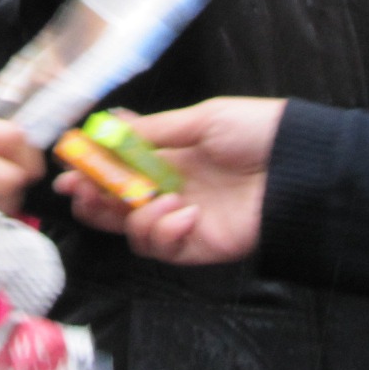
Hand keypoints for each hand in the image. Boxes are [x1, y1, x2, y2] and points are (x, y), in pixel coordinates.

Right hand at [57, 97, 285, 264]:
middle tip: (83, 190)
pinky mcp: (198, 245)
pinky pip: (162, 249)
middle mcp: (170, 189)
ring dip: (131, 216)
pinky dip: (163, 233)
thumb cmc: (256, 133)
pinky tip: (184, 215)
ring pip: (132, 232)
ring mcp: (182, 220)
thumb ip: (155, 131)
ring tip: (154, 199)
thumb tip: (111, 129)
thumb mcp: (202, 119)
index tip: (70, 163)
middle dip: (93, 199)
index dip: (92, 167)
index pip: (120, 166)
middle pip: (116, 205)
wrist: (298, 165)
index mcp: (170, 157)